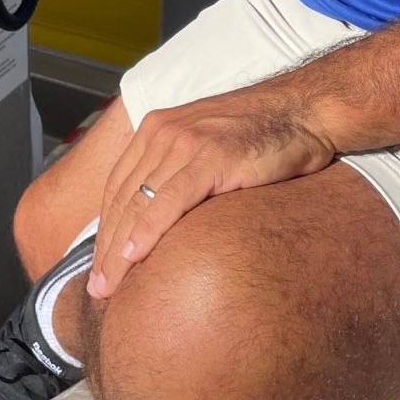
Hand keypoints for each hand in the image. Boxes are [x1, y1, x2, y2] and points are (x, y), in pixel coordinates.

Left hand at [87, 79, 336, 299]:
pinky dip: (147, 230)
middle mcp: (164, 132)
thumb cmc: (262, 134)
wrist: (303, 110)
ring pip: (138, 202)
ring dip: (118, 250)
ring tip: (107, 287)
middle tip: (96, 289)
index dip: (104, 230)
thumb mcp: (208, 144)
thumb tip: (163, 219)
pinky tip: (134, 257)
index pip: (118, 186)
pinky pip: (170, 200)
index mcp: (158, 128)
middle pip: (121, 198)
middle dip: (104, 248)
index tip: (97, 266)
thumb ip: (181, 170)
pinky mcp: (211, 156)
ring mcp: (186, 142)